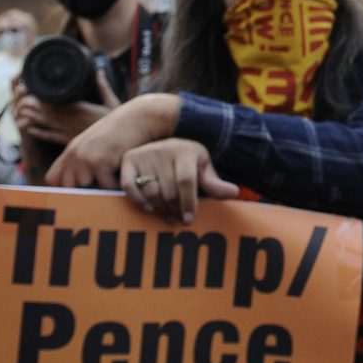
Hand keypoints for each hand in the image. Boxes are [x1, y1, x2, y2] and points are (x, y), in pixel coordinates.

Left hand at [14, 71, 119, 144]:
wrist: (119, 143)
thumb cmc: (118, 123)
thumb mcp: (112, 102)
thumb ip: (103, 86)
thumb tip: (99, 71)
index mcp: (79, 108)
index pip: (56, 101)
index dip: (41, 96)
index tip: (31, 89)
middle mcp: (71, 120)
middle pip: (46, 111)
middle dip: (32, 105)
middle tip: (21, 98)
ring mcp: (68, 131)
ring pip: (45, 123)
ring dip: (32, 117)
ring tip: (21, 110)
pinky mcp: (69, 142)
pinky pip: (50, 137)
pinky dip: (39, 133)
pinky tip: (29, 128)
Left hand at [49, 93, 180, 190]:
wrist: (138, 118)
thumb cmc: (123, 133)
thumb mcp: (96, 144)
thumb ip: (83, 161)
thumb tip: (80, 185)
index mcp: (71, 150)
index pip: (52, 179)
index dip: (64, 187)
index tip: (79, 190)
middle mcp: (74, 154)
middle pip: (69, 188)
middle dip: (85, 190)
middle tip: (102, 183)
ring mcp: (85, 158)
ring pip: (87, 189)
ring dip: (102, 187)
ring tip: (113, 174)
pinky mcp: (99, 162)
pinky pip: (105, 186)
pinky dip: (117, 184)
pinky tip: (123, 170)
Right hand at [121, 139, 239, 223]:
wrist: (166, 142)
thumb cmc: (188, 160)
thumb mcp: (203, 167)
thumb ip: (214, 183)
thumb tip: (234, 193)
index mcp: (185, 150)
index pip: (185, 181)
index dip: (188, 203)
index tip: (189, 219)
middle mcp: (163, 149)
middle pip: (168, 190)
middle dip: (175, 210)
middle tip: (179, 220)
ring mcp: (144, 154)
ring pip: (150, 191)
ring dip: (159, 209)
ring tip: (168, 215)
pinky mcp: (129, 160)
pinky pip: (129, 186)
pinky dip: (138, 200)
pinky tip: (149, 208)